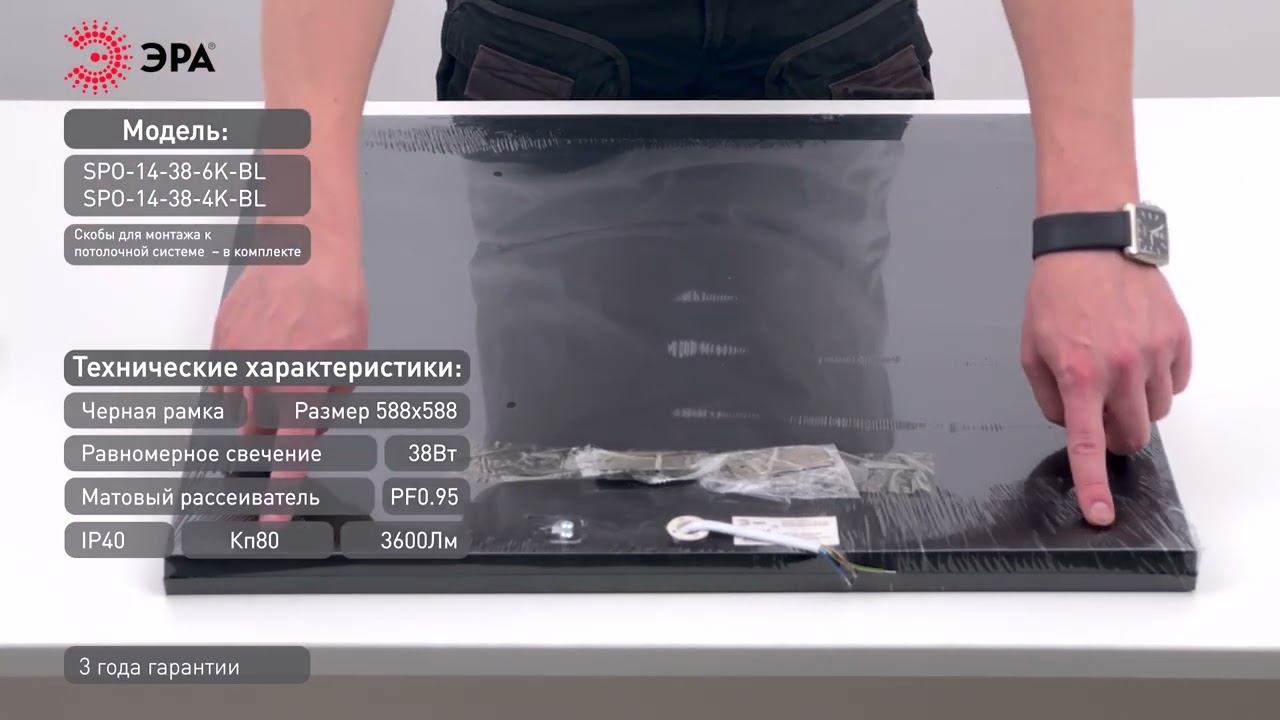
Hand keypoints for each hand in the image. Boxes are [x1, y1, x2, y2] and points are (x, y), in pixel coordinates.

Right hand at [211, 221, 367, 521]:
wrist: (305, 252)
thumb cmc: (335, 301)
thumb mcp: (352, 360)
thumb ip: (330, 402)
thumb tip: (314, 426)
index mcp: (302, 391)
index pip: (288, 458)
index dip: (279, 495)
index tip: (270, 522)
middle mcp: (263, 382)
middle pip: (262, 434)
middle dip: (278, 428)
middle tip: (298, 394)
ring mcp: (235, 364)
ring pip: (241, 409)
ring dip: (260, 402)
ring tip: (285, 361)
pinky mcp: (219, 345)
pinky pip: (223, 382)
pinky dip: (240, 379)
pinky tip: (263, 351)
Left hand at [1021, 250, 1190, 525]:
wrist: (1092, 249)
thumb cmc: (1056, 296)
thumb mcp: (1031, 352)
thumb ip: (1048, 398)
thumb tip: (1070, 424)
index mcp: (1079, 376)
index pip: (1088, 444)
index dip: (1094, 485)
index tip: (1102, 514)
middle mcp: (1121, 369)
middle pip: (1132, 436)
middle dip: (1118, 436)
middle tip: (1103, 412)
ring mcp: (1154, 354)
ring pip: (1157, 414)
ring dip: (1138, 407)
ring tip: (1118, 371)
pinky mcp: (1178, 339)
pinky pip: (1176, 384)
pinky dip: (1159, 380)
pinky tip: (1138, 354)